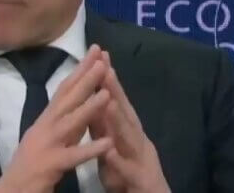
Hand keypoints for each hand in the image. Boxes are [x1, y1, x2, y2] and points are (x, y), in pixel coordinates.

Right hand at [0, 45, 112, 192]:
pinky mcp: (51, 164)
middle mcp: (45, 126)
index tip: (94, 52)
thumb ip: (63, 119)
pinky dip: (90, 149)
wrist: (12, 189)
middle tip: (102, 59)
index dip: (80, 70)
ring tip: (107, 93)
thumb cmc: (31, 164)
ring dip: (89, 108)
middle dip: (85, 78)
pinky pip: (73, 156)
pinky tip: (107, 143)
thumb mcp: (47, 135)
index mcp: (47, 119)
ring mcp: (47, 144)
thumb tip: (79, 100)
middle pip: (67, 99)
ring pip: (70, 123)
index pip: (65, 89)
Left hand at [90, 51, 169, 192]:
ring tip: (108, 101)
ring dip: (119, 119)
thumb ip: (103, 124)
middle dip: (115, 89)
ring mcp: (141, 158)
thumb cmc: (128, 172)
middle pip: (126, 111)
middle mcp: (137, 139)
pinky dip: (119, 160)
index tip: (98, 55)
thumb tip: (92, 98)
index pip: (116, 100)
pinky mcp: (140, 179)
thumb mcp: (113, 144)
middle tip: (104, 66)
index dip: (108, 78)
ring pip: (130, 136)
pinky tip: (110, 151)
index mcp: (128, 130)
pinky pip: (128, 170)